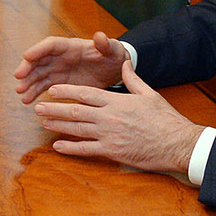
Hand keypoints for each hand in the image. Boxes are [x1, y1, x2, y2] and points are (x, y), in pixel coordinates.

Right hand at [15, 31, 129, 103]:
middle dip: (28, 67)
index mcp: (71, 46)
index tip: (26, 56)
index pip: (51, 45)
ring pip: (38, 75)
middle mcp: (60, 57)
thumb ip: (105, 44)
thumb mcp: (112, 49)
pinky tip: (27, 101)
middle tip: (18, 77)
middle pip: (39, 60)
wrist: (114, 71)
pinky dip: (34, 93)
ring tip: (21, 93)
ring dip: (28, 83)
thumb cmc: (113, 56)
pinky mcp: (59, 83)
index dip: (38, 49)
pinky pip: (43, 87)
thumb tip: (100, 36)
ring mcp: (57, 70)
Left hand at [32, 59, 203, 174]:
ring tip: (43, 123)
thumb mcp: (149, 94)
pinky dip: (71, 148)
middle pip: (76, 111)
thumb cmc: (165, 119)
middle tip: (38, 107)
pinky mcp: (113, 151)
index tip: (53, 90)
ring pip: (78, 130)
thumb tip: (124, 63)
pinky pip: (87, 149)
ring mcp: (109, 135)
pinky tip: (58, 146)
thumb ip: (133, 79)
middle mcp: (109, 117)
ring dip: (58, 126)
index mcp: (117, 101)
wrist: (178, 143)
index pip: (86, 93)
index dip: (66, 91)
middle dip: (55, 109)